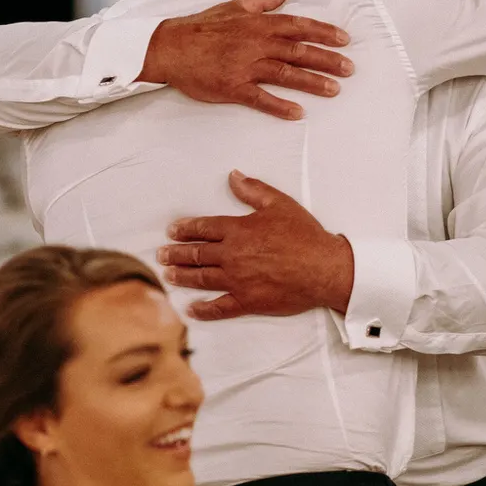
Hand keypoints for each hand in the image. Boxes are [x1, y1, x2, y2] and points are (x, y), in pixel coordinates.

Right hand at [136, 0, 353, 119]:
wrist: (169, 46)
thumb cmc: (201, 26)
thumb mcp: (233, 6)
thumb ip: (262, 1)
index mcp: (258, 24)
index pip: (298, 26)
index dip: (323, 32)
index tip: (344, 40)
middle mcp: (256, 43)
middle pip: (298, 51)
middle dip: (327, 59)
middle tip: (350, 69)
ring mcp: (245, 66)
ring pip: (285, 73)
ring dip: (312, 82)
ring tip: (334, 90)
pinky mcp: (232, 87)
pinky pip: (260, 98)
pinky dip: (279, 106)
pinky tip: (298, 113)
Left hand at [158, 170, 354, 319]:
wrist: (324, 268)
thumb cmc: (304, 235)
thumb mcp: (279, 203)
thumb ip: (253, 190)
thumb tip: (233, 176)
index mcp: (239, 230)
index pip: (203, 228)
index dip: (185, 229)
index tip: (172, 231)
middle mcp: (232, 255)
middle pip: (196, 254)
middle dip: (176, 253)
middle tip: (161, 254)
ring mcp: (238, 280)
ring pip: (201, 278)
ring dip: (182, 276)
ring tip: (168, 275)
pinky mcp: (247, 301)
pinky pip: (220, 306)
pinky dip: (203, 309)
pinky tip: (191, 309)